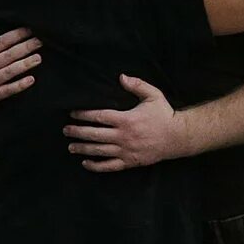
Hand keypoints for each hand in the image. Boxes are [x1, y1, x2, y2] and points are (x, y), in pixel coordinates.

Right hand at [0, 19, 39, 115]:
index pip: (0, 42)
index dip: (15, 35)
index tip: (28, 30)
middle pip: (8, 55)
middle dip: (25, 47)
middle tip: (39, 41)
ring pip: (10, 71)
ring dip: (25, 64)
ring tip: (38, 58)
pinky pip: (8, 90)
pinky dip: (20, 85)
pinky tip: (31, 79)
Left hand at [66, 76, 192, 172]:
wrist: (178, 137)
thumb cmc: (164, 115)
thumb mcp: (153, 95)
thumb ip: (137, 85)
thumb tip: (121, 76)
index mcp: (126, 119)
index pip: (99, 116)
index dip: (84, 115)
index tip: (73, 114)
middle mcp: (123, 136)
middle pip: (94, 134)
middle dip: (78, 132)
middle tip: (66, 130)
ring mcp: (126, 151)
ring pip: (99, 151)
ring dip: (83, 148)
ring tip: (71, 146)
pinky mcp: (130, 162)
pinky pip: (109, 166)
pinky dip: (96, 166)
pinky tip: (85, 163)